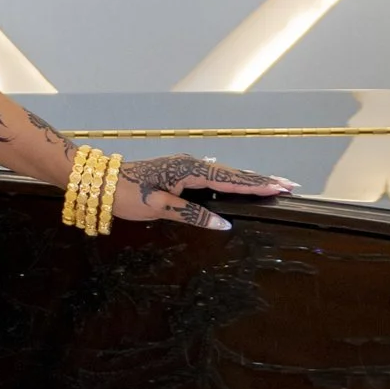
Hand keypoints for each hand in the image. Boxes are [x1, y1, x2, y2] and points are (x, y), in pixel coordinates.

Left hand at [110, 153, 295, 236]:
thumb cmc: (127, 194)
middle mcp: (192, 165)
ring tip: (272, 184)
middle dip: (261, 180)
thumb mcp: (159, 208)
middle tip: (289, 185)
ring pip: (224, 174)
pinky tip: (238, 181)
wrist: (100, 181)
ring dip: (248, 179)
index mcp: (190, 171)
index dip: (257, 185)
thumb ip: (193, 215)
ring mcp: (186, 166)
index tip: (281, 187)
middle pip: (233, 174)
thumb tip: (224, 223)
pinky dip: (230, 180)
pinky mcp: (179, 172)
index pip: (231, 180)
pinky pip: (212, 176)